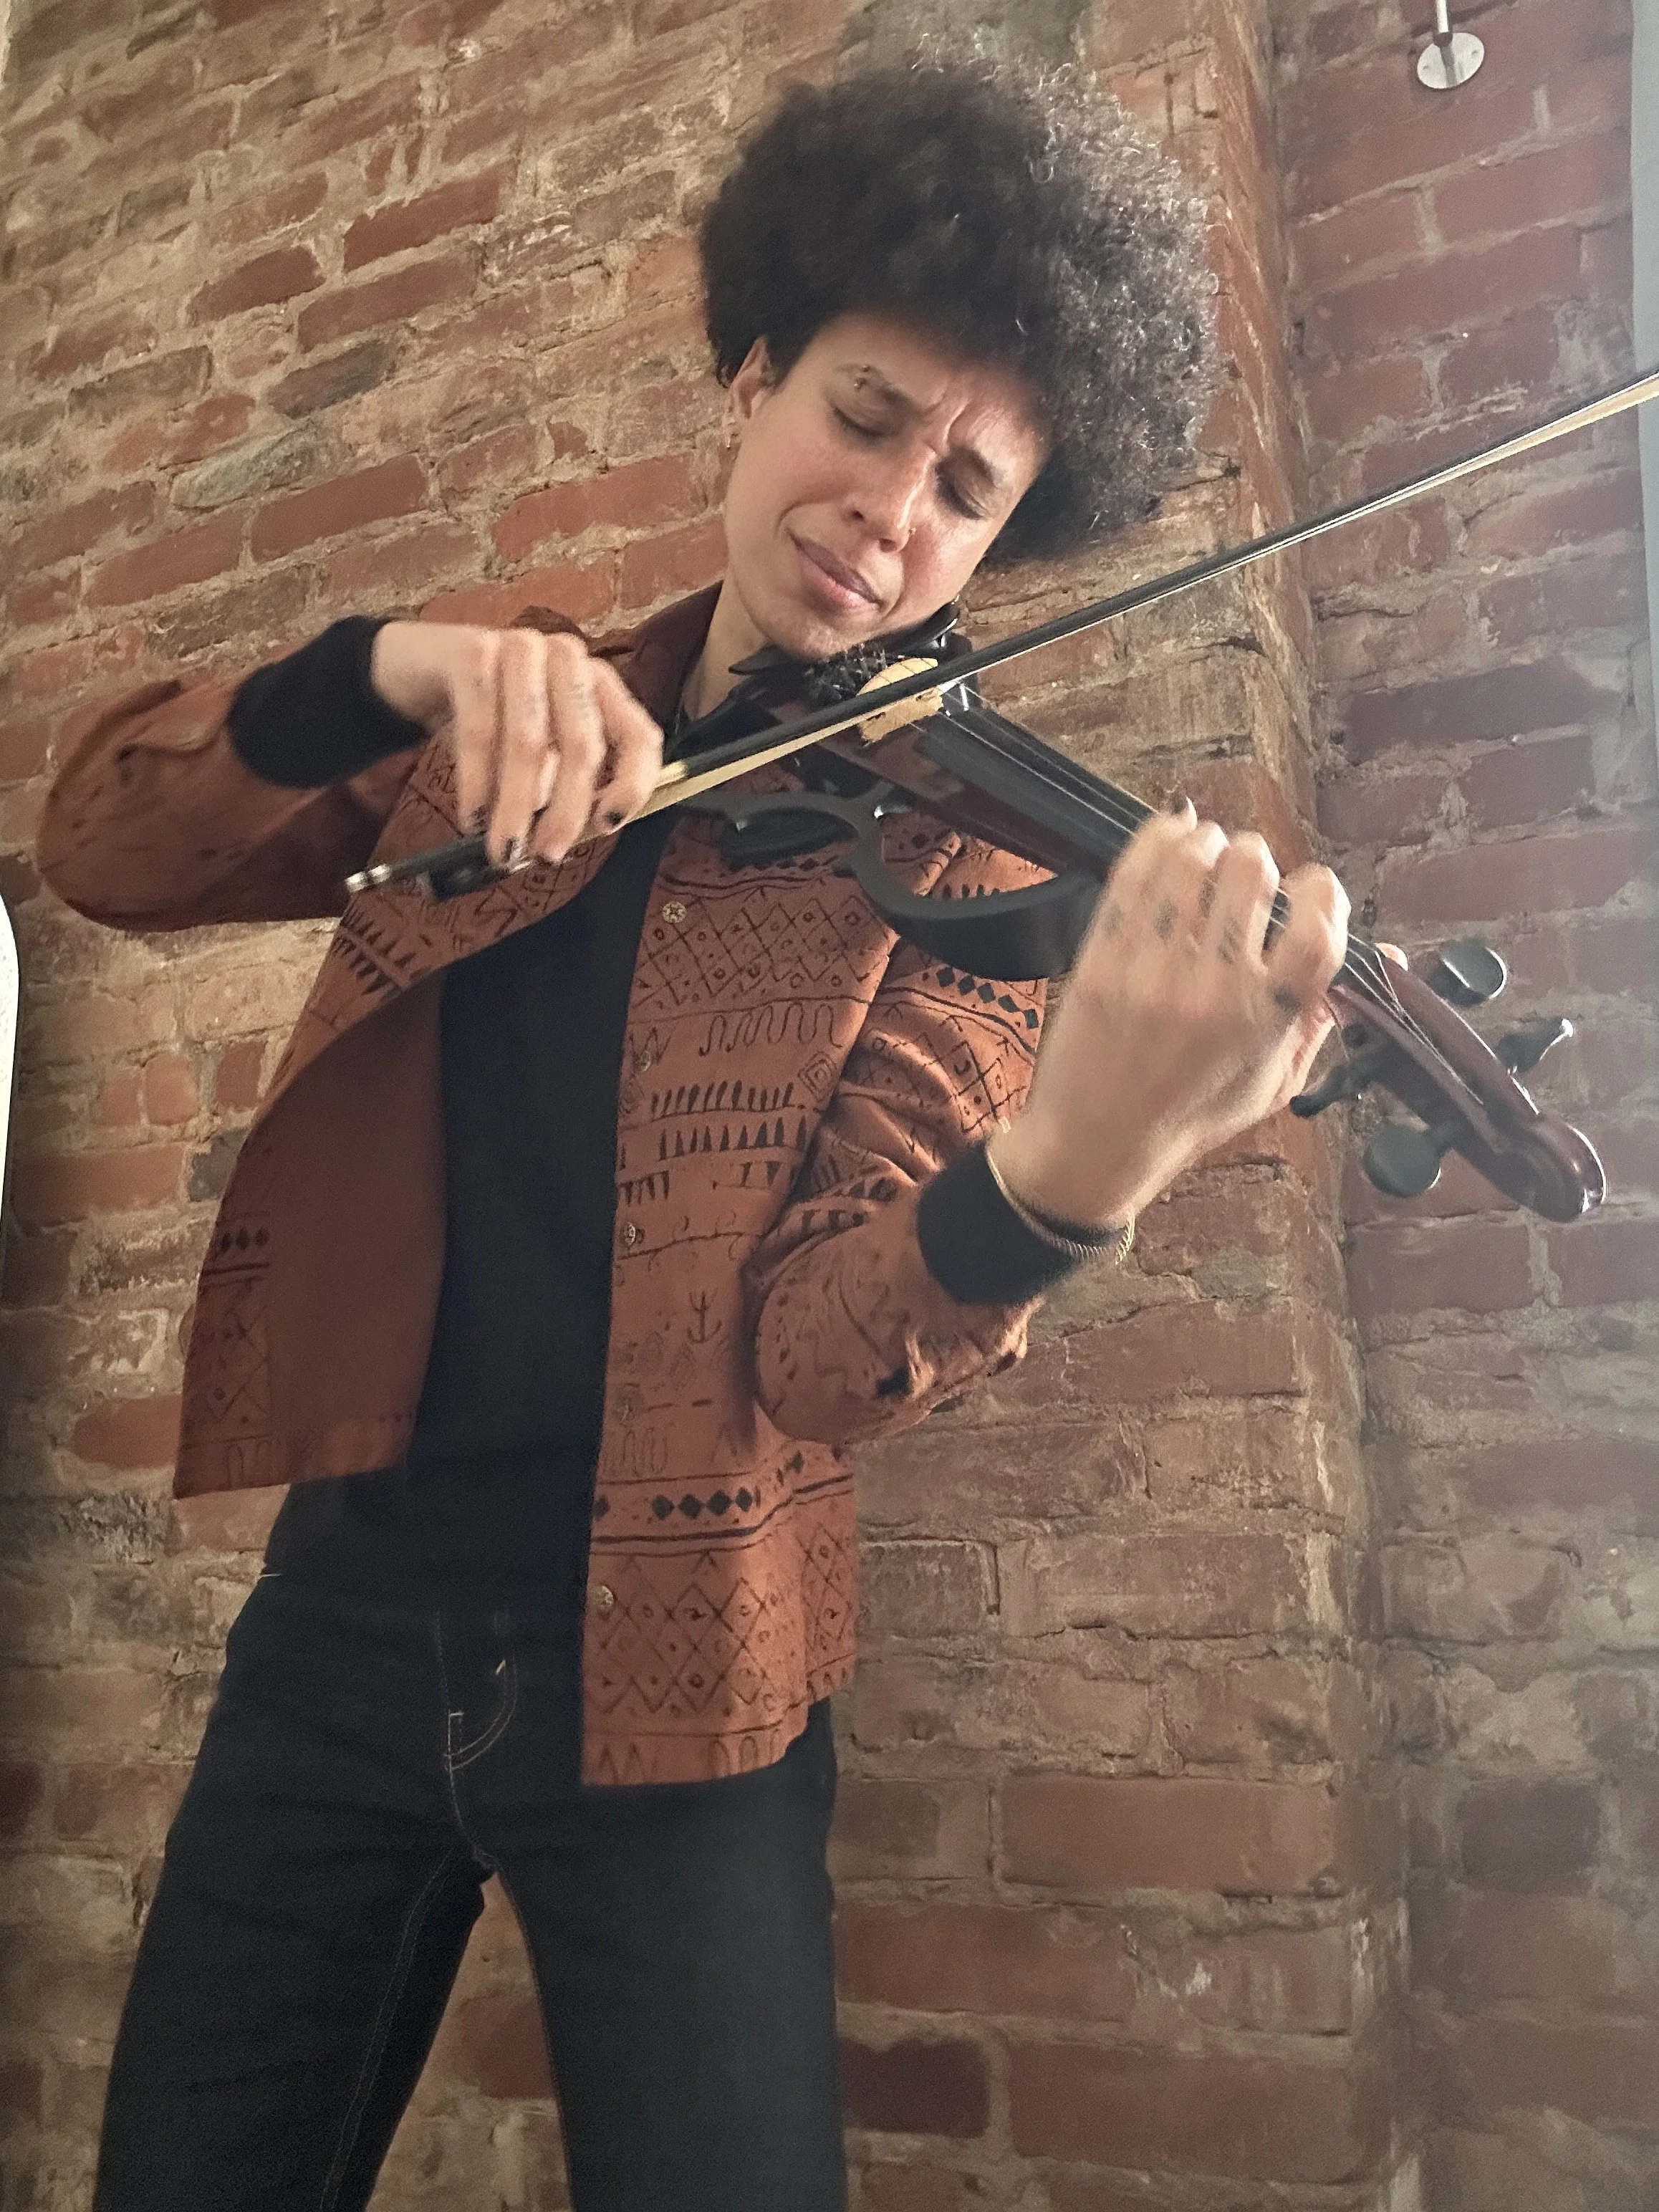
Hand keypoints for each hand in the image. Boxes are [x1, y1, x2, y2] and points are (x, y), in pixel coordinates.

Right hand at [369, 622, 664, 865]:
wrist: (413, 671)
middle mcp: (569, 660)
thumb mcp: (534, 753)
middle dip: (565, 811)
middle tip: (545, 856)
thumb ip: (559, 785)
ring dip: (515, 806)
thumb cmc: (486, 718)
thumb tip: (568, 838)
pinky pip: (479, 728)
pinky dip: (476, 782)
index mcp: (599, 686)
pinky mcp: (472, 651)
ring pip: (529, 742)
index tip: (607, 827)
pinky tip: (472, 817)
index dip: (633, 784)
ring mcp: (523, 649)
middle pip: (582, 745)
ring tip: (503, 850)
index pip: (640, 735)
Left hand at [990, 805, 1348, 1226]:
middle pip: (1254, 871)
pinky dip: (1159, 839)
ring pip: (1194, 859)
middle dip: (1258, 860)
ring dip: (1208, 845)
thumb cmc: (1192, 1113)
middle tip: (1247, 877)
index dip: (1323, 891)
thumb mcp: (1276, 1083)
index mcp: (1268, 1020)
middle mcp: (1215, 990)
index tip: (1308, 892)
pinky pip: (1135, 872)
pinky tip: (1172, 838)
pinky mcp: (1104, 956)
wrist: (1098, 1142)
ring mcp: (1154, 970)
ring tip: (1207, 858)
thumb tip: (1384, 959)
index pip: (1319, 926)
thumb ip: (1324, 1017)